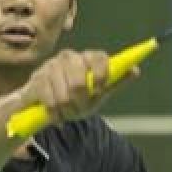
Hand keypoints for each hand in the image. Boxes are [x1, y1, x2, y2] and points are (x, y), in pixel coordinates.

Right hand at [18, 49, 136, 125]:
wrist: (43, 105)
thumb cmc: (75, 97)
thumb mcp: (98, 93)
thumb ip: (115, 81)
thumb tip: (135, 70)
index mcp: (88, 57)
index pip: (99, 58)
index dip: (101, 76)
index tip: (99, 91)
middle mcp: (69, 57)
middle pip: (80, 81)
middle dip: (81, 102)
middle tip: (79, 110)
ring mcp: (51, 66)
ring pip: (64, 94)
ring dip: (67, 110)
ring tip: (67, 113)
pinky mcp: (37, 79)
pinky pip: (49, 100)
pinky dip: (54, 112)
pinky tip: (55, 114)